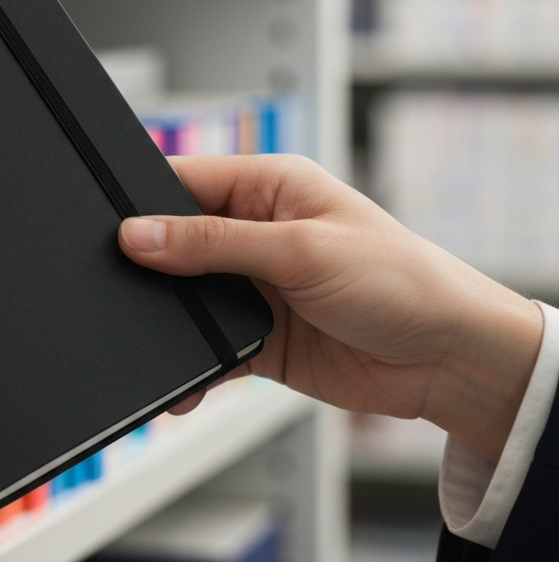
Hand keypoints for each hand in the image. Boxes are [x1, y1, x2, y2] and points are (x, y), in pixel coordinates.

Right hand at [119, 154, 542, 464]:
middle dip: (151, 267)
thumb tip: (140, 235)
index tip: (113, 230)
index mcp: (268, 188)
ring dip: (170, 320)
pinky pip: (206, 347)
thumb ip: (214, 243)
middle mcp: (256, 232)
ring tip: (152, 338)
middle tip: (125, 289)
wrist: (448, 362)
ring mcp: (254, 286)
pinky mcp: (257, 336)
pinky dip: (191, 364)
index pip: (186, 181)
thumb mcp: (301, 251)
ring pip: (185, 297)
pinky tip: (185, 380)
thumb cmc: (404, 282)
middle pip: (176, 241)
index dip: (145, 203)